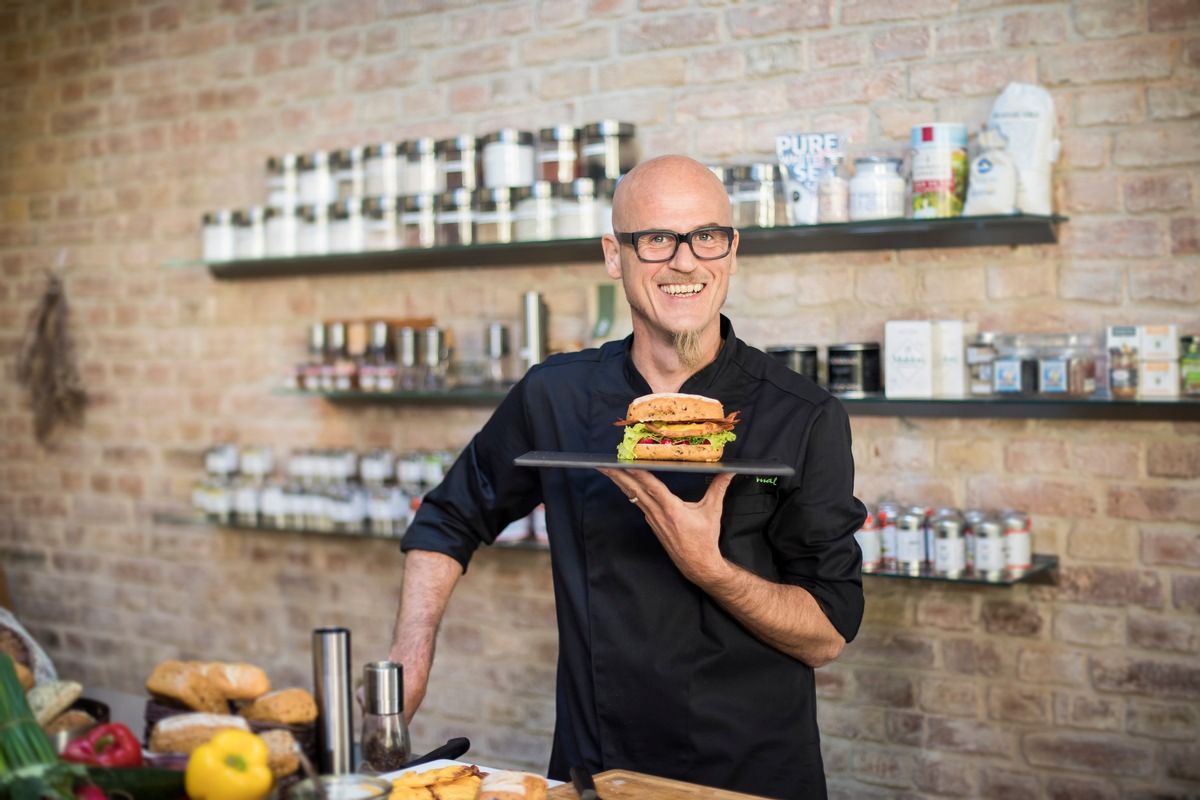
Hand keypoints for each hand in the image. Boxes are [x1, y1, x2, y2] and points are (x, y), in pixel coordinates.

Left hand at [597, 467, 735, 584]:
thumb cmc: (705, 539)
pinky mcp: (652, 523)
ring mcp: (652, 519)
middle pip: (635, 491)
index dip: (638, 474)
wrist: (697, 565)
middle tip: (602, 465)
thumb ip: (719, 488)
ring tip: (606, 471)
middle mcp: (658, 514)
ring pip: (633, 496)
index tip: (626, 464)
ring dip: (620, 483)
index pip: (652, 487)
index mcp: (672, 509)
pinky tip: (624, 484)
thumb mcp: (713, 511)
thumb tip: (730, 471)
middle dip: (618, 476)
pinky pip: (638, 503)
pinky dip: (630, 492)